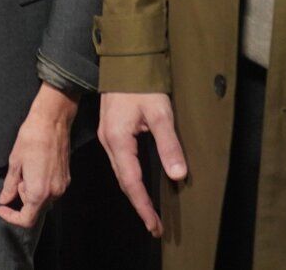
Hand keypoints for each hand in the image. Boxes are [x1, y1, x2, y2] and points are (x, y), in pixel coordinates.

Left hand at [0, 82, 80, 227]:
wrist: (52, 121)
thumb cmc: (31, 138)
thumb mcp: (15, 163)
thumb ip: (9, 186)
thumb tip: (4, 200)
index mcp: (39, 191)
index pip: (27, 219)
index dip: (12, 217)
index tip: (1, 208)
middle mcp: (54, 193)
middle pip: (36, 209)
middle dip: (22, 198)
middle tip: (16, 177)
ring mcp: (62, 186)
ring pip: (44, 200)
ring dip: (32, 192)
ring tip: (26, 170)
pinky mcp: (66, 178)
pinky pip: (51, 191)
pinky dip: (41, 186)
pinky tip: (36, 168)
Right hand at [98, 92, 187, 237]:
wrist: (125, 61)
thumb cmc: (142, 85)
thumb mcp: (161, 114)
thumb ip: (169, 145)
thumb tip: (178, 176)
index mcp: (118, 140)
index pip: (131, 182)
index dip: (143, 206)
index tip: (154, 226)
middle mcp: (108, 141)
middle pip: (123, 181)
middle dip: (139, 204)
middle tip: (155, 225)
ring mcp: (107, 136)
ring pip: (120, 172)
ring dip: (134, 193)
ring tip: (149, 210)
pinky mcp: (111, 131)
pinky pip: (120, 162)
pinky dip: (130, 178)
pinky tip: (139, 183)